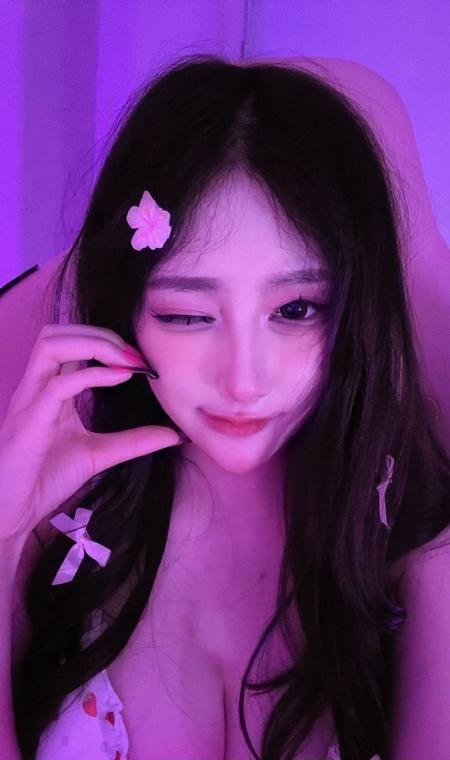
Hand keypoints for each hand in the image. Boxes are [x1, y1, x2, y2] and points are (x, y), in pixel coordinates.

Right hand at [0, 323, 181, 542]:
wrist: (12, 513)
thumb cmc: (45, 479)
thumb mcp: (99, 454)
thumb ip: (133, 441)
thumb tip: (174, 433)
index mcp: (48, 390)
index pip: (70, 343)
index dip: (106, 341)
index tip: (140, 360)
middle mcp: (35, 388)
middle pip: (56, 333)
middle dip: (99, 334)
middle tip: (135, 356)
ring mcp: (30, 401)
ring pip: (50, 345)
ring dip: (93, 343)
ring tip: (126, 361)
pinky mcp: (30, 422)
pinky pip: (59, 385)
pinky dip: (93, 374)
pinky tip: (120, 379)